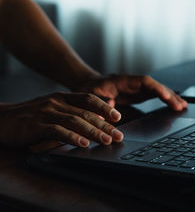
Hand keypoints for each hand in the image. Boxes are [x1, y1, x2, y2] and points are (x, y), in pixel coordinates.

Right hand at [0, 92, 123, 147]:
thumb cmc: (29, 117)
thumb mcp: (52, 110)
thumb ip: (72, 113)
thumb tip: (97, 120)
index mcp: (62, 97)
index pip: (88, 99)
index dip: (104, 107)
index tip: (117, 117)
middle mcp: (56, 102)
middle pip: (86, 113)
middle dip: (105, 125)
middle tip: (118, 135)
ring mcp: (46, 113)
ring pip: (75, 121)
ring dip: (93, 132)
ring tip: (106, 140)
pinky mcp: (36, 126)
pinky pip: (58, 131)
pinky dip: (72, 137)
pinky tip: (83, 143)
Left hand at [76, 74, 187, 109]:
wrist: (87, 85)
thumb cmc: (89, 88)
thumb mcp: (90, 94)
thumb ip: (101, 100)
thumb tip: (110, 106)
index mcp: (124, 80)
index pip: (145, 82)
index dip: (157, 88)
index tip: (167, 96)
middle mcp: (134, 83)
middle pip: (156, 86)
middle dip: (169, 95)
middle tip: (181, 106)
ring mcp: (137, 88)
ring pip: (158, 91)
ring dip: (171, 98)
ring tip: (183, 106)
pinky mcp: (138, 94)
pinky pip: (155, 96)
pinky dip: (166, 100)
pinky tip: (175, 105)